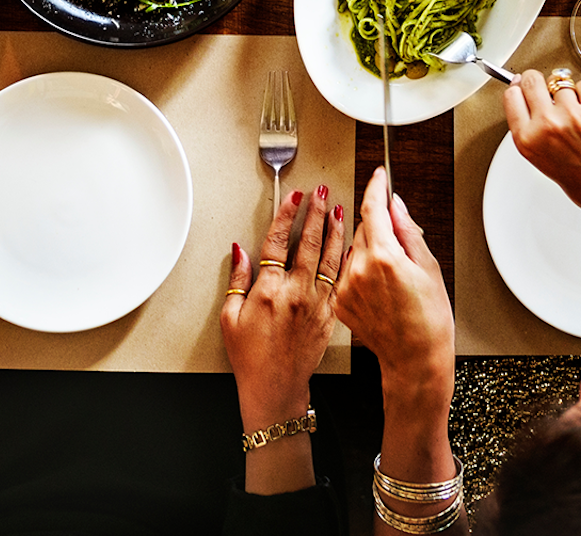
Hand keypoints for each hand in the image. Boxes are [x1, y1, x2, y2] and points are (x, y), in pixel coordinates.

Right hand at [222, 184, 345, 428]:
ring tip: (338, 210)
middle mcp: (296, 293)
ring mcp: (316, 304)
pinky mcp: (329, 315)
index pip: (279, 242)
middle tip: (320, 193)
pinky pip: (339, 280)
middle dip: (315, 213)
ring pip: (329, 258)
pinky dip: (344, 260)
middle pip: (308, 243)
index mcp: (269, 291)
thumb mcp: (230, 317)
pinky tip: (350, 246)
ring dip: (334, 231)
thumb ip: (236, 280)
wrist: (276, 387)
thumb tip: (239, 251)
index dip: (287, 215)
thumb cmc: (251, 357)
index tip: (294, 197)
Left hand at [332, 168, 452, 411]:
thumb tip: (396, 205)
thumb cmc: (429, 321)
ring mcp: (346, 287)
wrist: (415, 360)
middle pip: (363, 228)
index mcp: (384, 257)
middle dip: (379, 228)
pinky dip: (360, 272)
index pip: (373, 207)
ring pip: (353, 250)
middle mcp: (359, 269)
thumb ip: (408, 231)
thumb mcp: (428, 268)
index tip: (379, 176)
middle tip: (400, 248)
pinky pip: (347, 272)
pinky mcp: (339, 301)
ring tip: (392, 278)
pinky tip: (379, 290)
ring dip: (368, 251)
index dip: (376, 186)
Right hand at [503, 71, 580, 253]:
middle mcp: (546, 125)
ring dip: (569, 95)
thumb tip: (530, 104)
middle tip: (547, 89)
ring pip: (562, 84)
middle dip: (539, 82)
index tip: (523, 86)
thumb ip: (534, 132)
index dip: (519, 88)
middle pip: (533, 80)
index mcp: (528, 141)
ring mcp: (572, 115)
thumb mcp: (544, 162)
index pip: (512, 96)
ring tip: (579, 117)